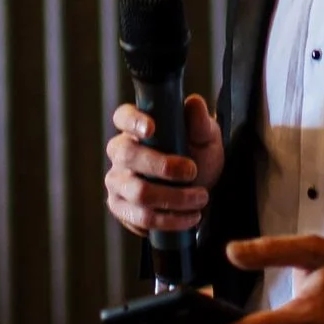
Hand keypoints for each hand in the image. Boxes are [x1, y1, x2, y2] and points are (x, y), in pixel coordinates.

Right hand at [103, 96, 224, 235]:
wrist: (199, 191)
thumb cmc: (197, 156)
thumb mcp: (206, 139)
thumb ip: (200, 123)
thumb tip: (194, 103)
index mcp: (136, 128)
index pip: (123, 116)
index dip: (132, 121)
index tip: (152, 128)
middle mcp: (120, 152)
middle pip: (128, 155)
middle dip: (163, 166)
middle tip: (193, 171)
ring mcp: (117, 181)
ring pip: (137, 192)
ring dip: (174, 198)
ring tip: (200, 198)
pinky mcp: (120, 208)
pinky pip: (140, 218)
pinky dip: (169, 220)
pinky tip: (189, 217)